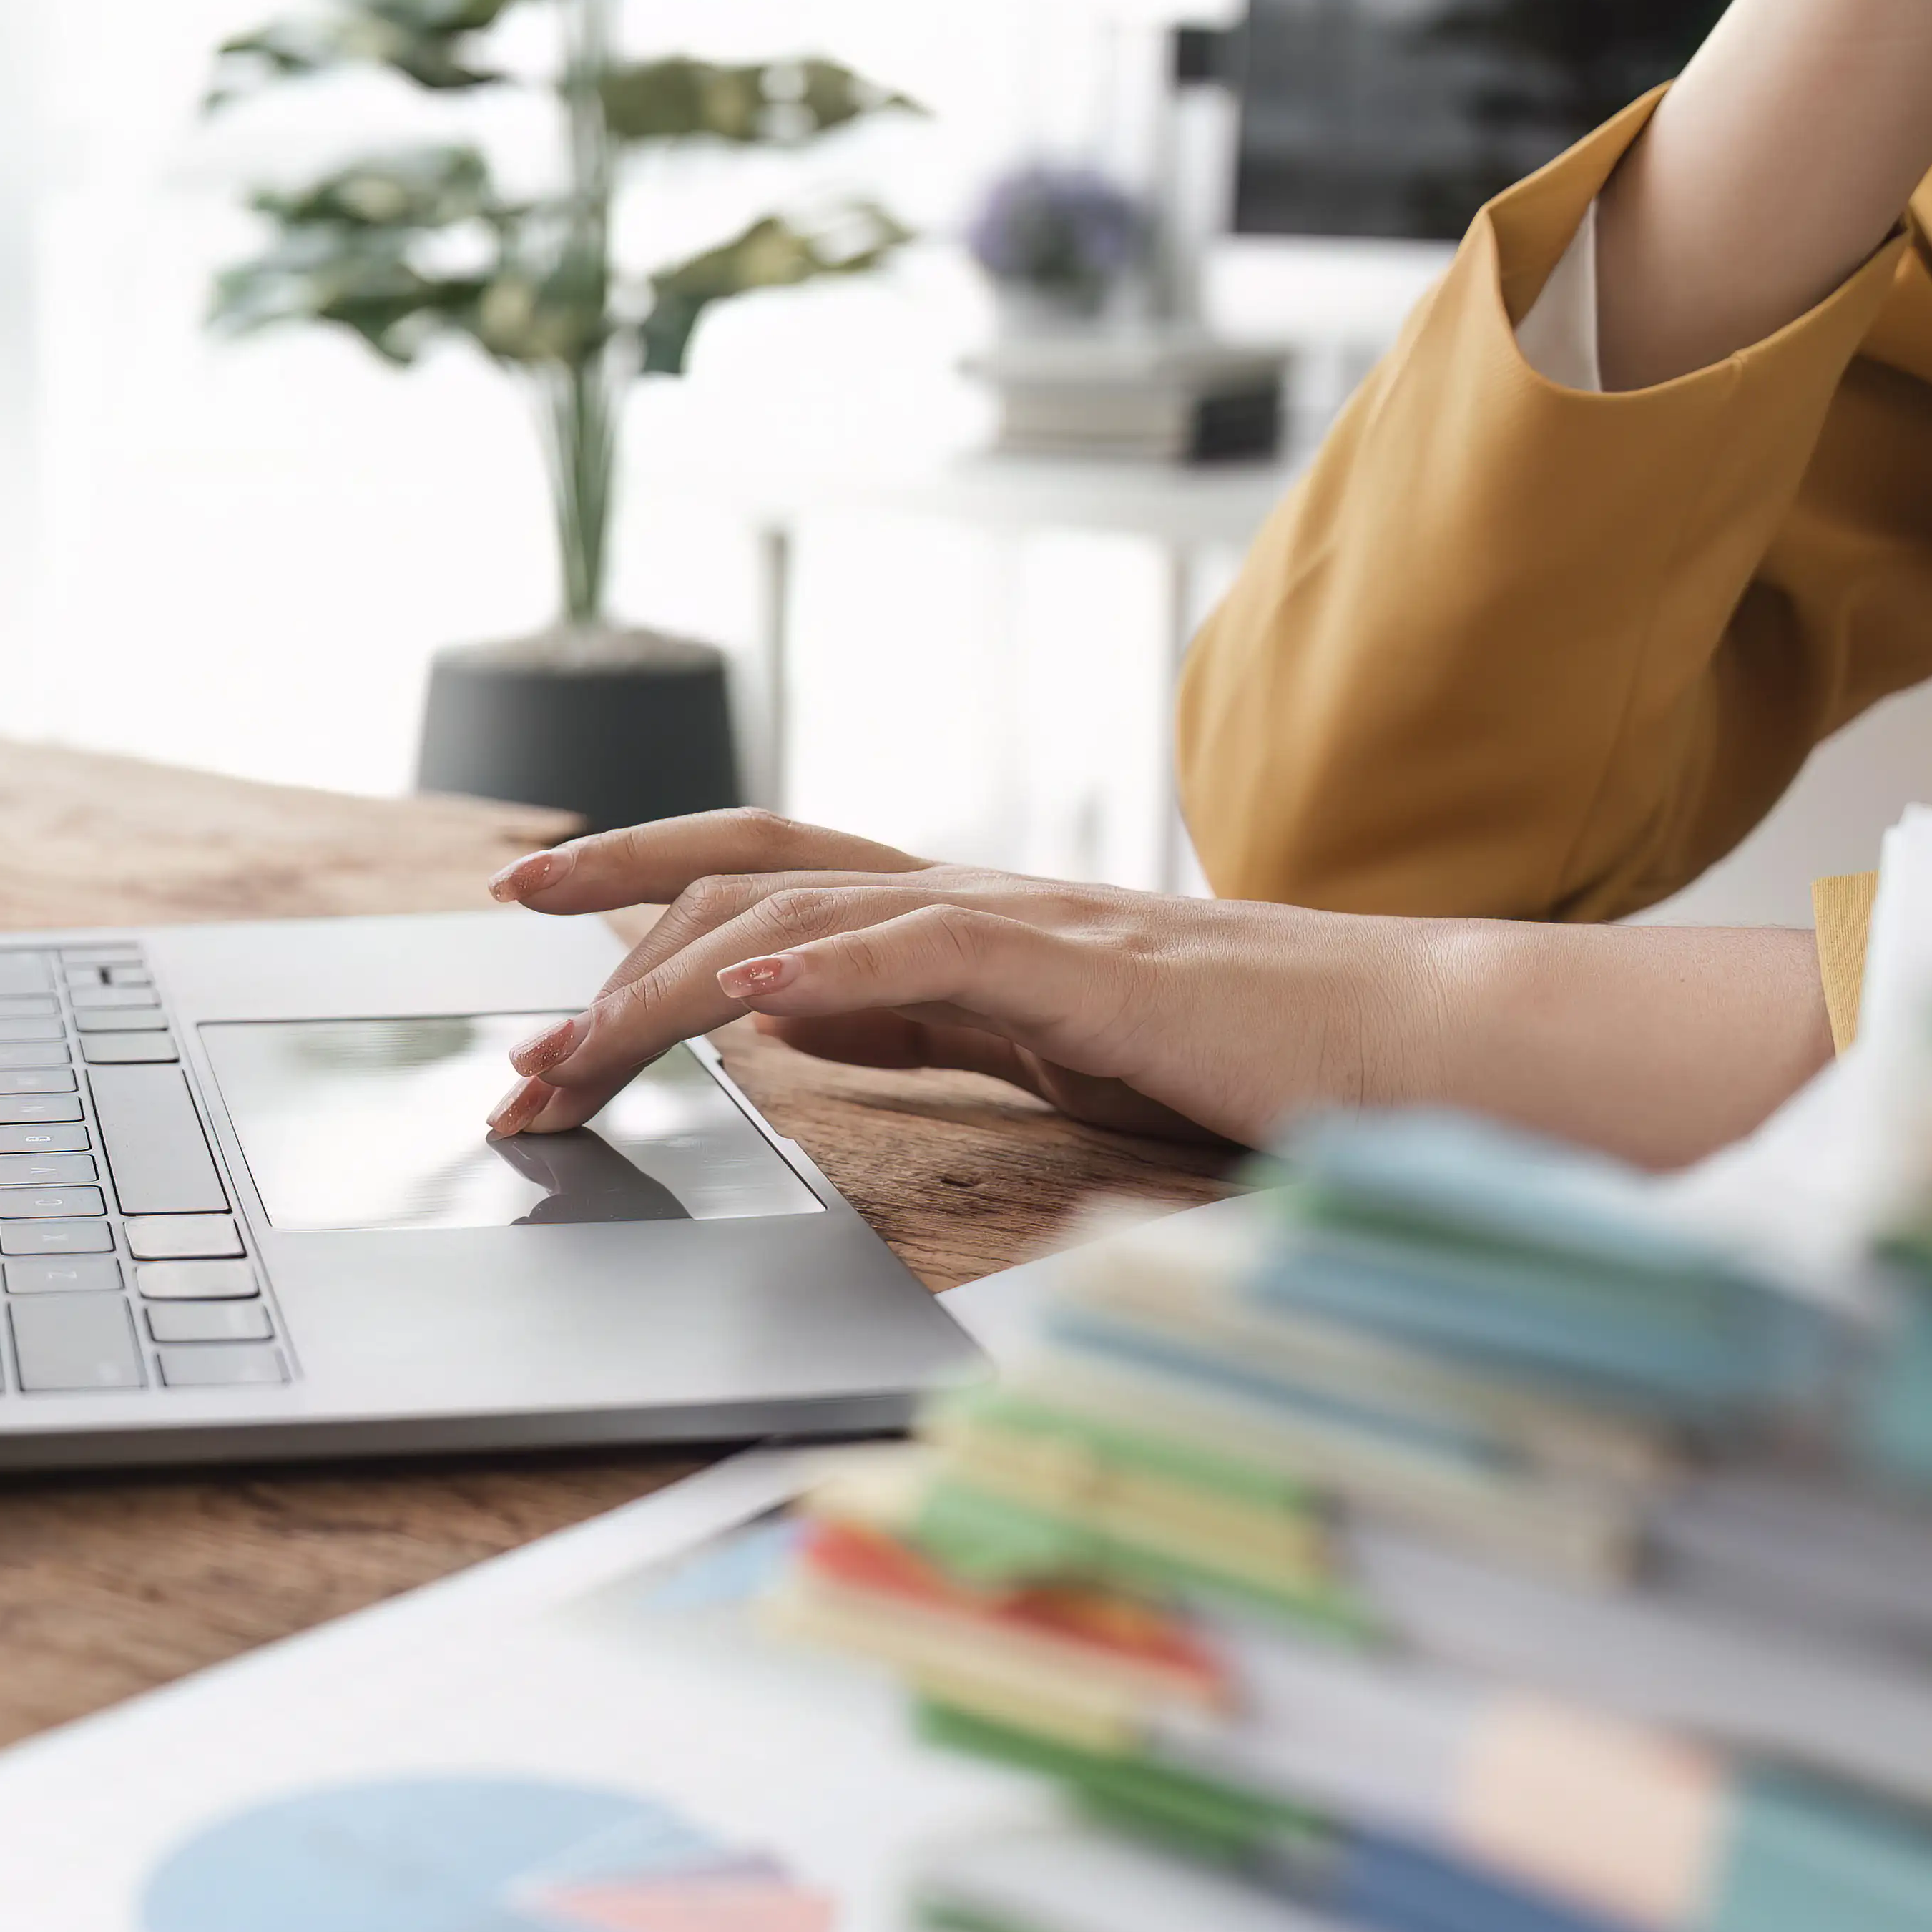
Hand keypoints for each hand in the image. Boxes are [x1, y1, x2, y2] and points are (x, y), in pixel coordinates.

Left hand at [478, 815, 1840, 1171]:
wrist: (1423, 1054)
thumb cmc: (1255, 1064)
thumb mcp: (1041, 1047)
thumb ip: (918, 1016)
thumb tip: (786, 1005)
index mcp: (974, 922)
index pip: (775, 878)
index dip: (647, 889)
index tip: (540, 935)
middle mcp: (986, 898)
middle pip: (757, 867)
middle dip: (615, 913)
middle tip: (508, 971)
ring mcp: (1036, 923)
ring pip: (810, 913)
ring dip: (671, 979)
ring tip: (575, 1044)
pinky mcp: (1092, 971)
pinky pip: (932, 952)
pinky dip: (825, 965)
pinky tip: (742, 994)